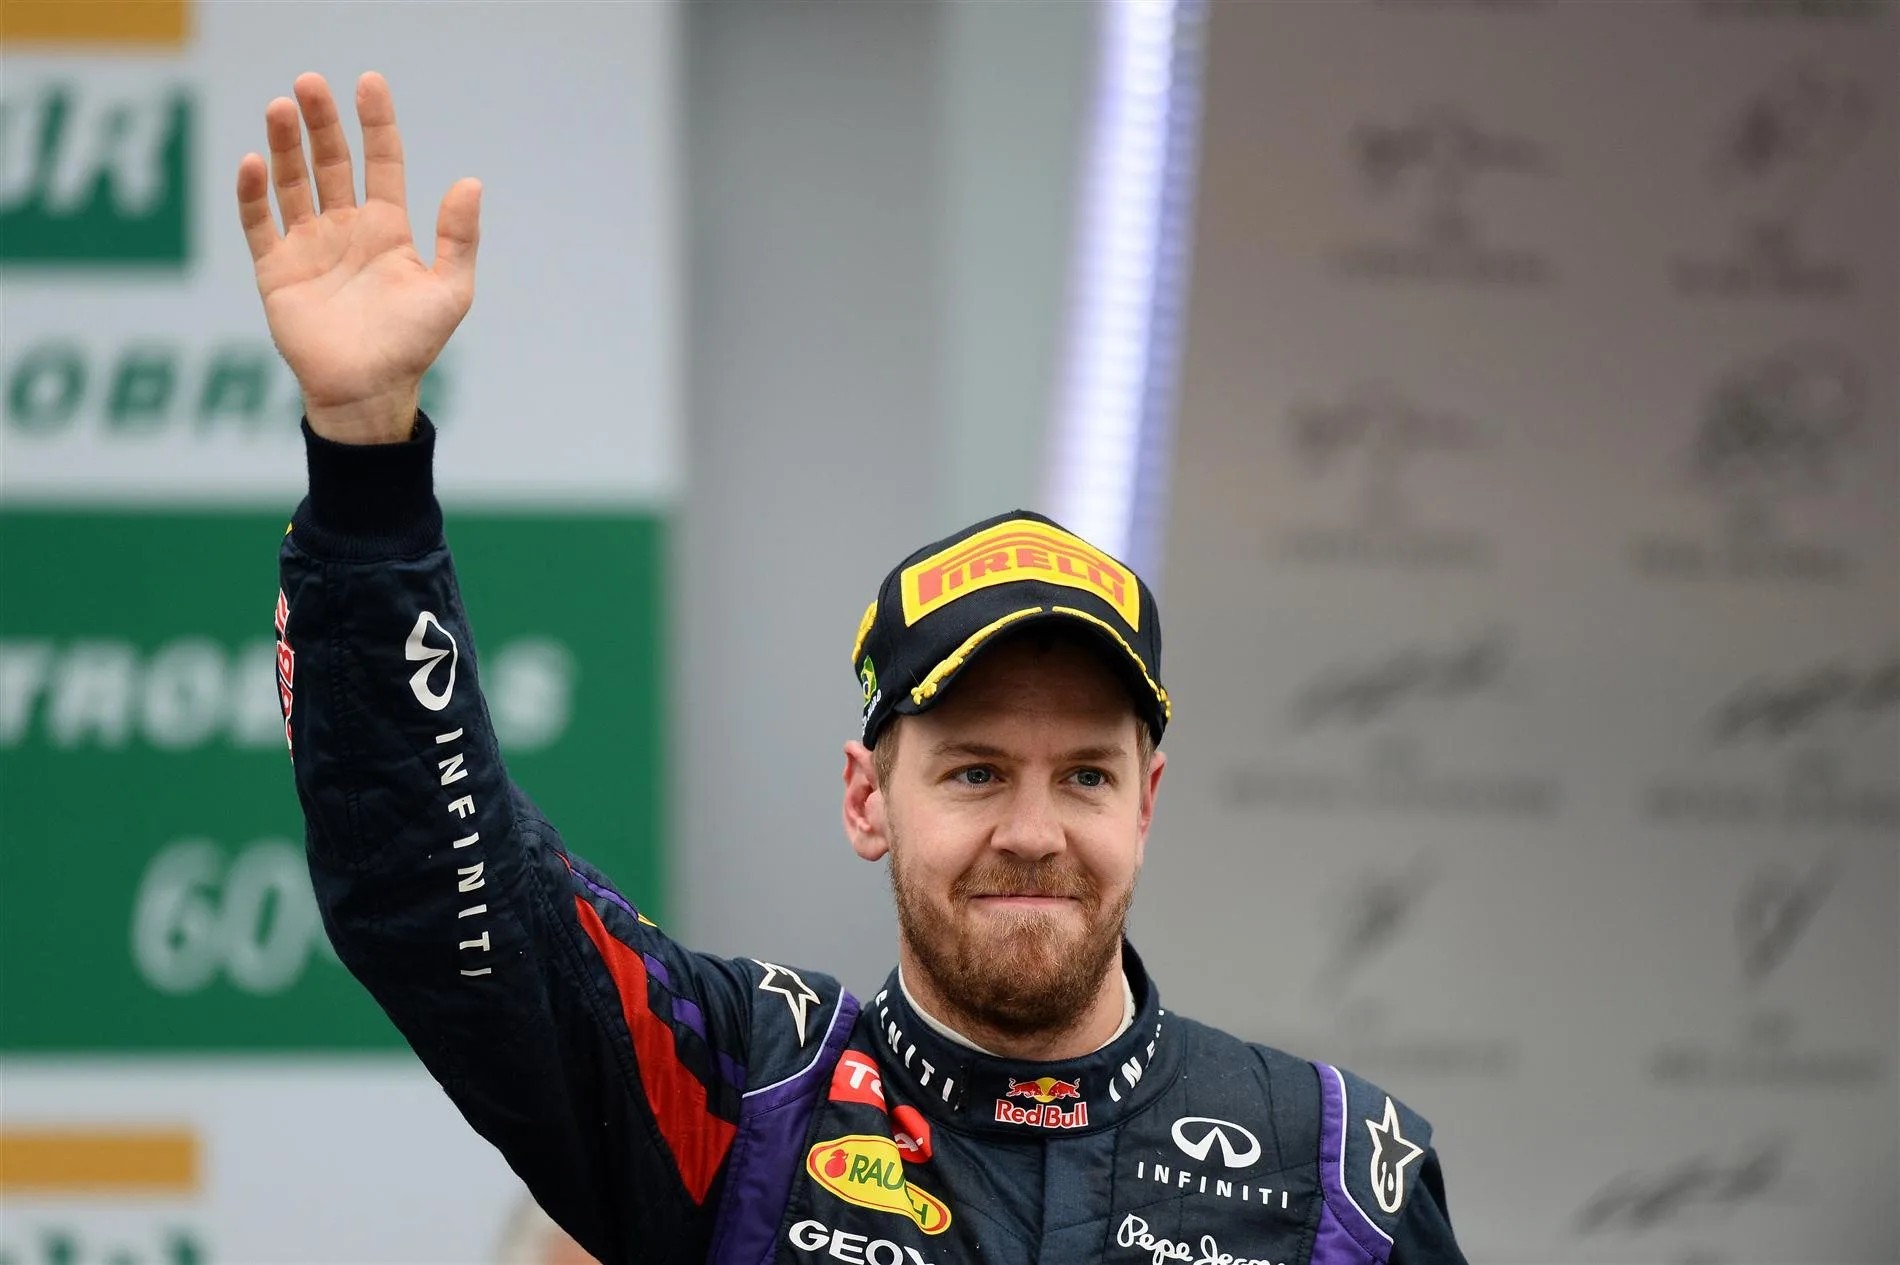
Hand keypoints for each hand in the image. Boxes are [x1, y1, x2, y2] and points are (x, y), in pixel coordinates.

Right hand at [237, 72, 479, 443]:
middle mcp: (346, 229)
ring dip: (286, 145)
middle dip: (321, 122)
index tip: (369, 83)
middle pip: (331, 161)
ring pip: (293, 182)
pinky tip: (254, 162)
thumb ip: (459, 238)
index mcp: (387, 229)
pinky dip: (253, 193)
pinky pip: (259, 223)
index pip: (381, 162)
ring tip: (281, 107)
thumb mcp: (449, 291)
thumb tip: (471, 181)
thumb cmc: (413, 345)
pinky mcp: (276, 269)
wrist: (368, 392)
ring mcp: (309, 246)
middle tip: (310, 83)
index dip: (376, 123)